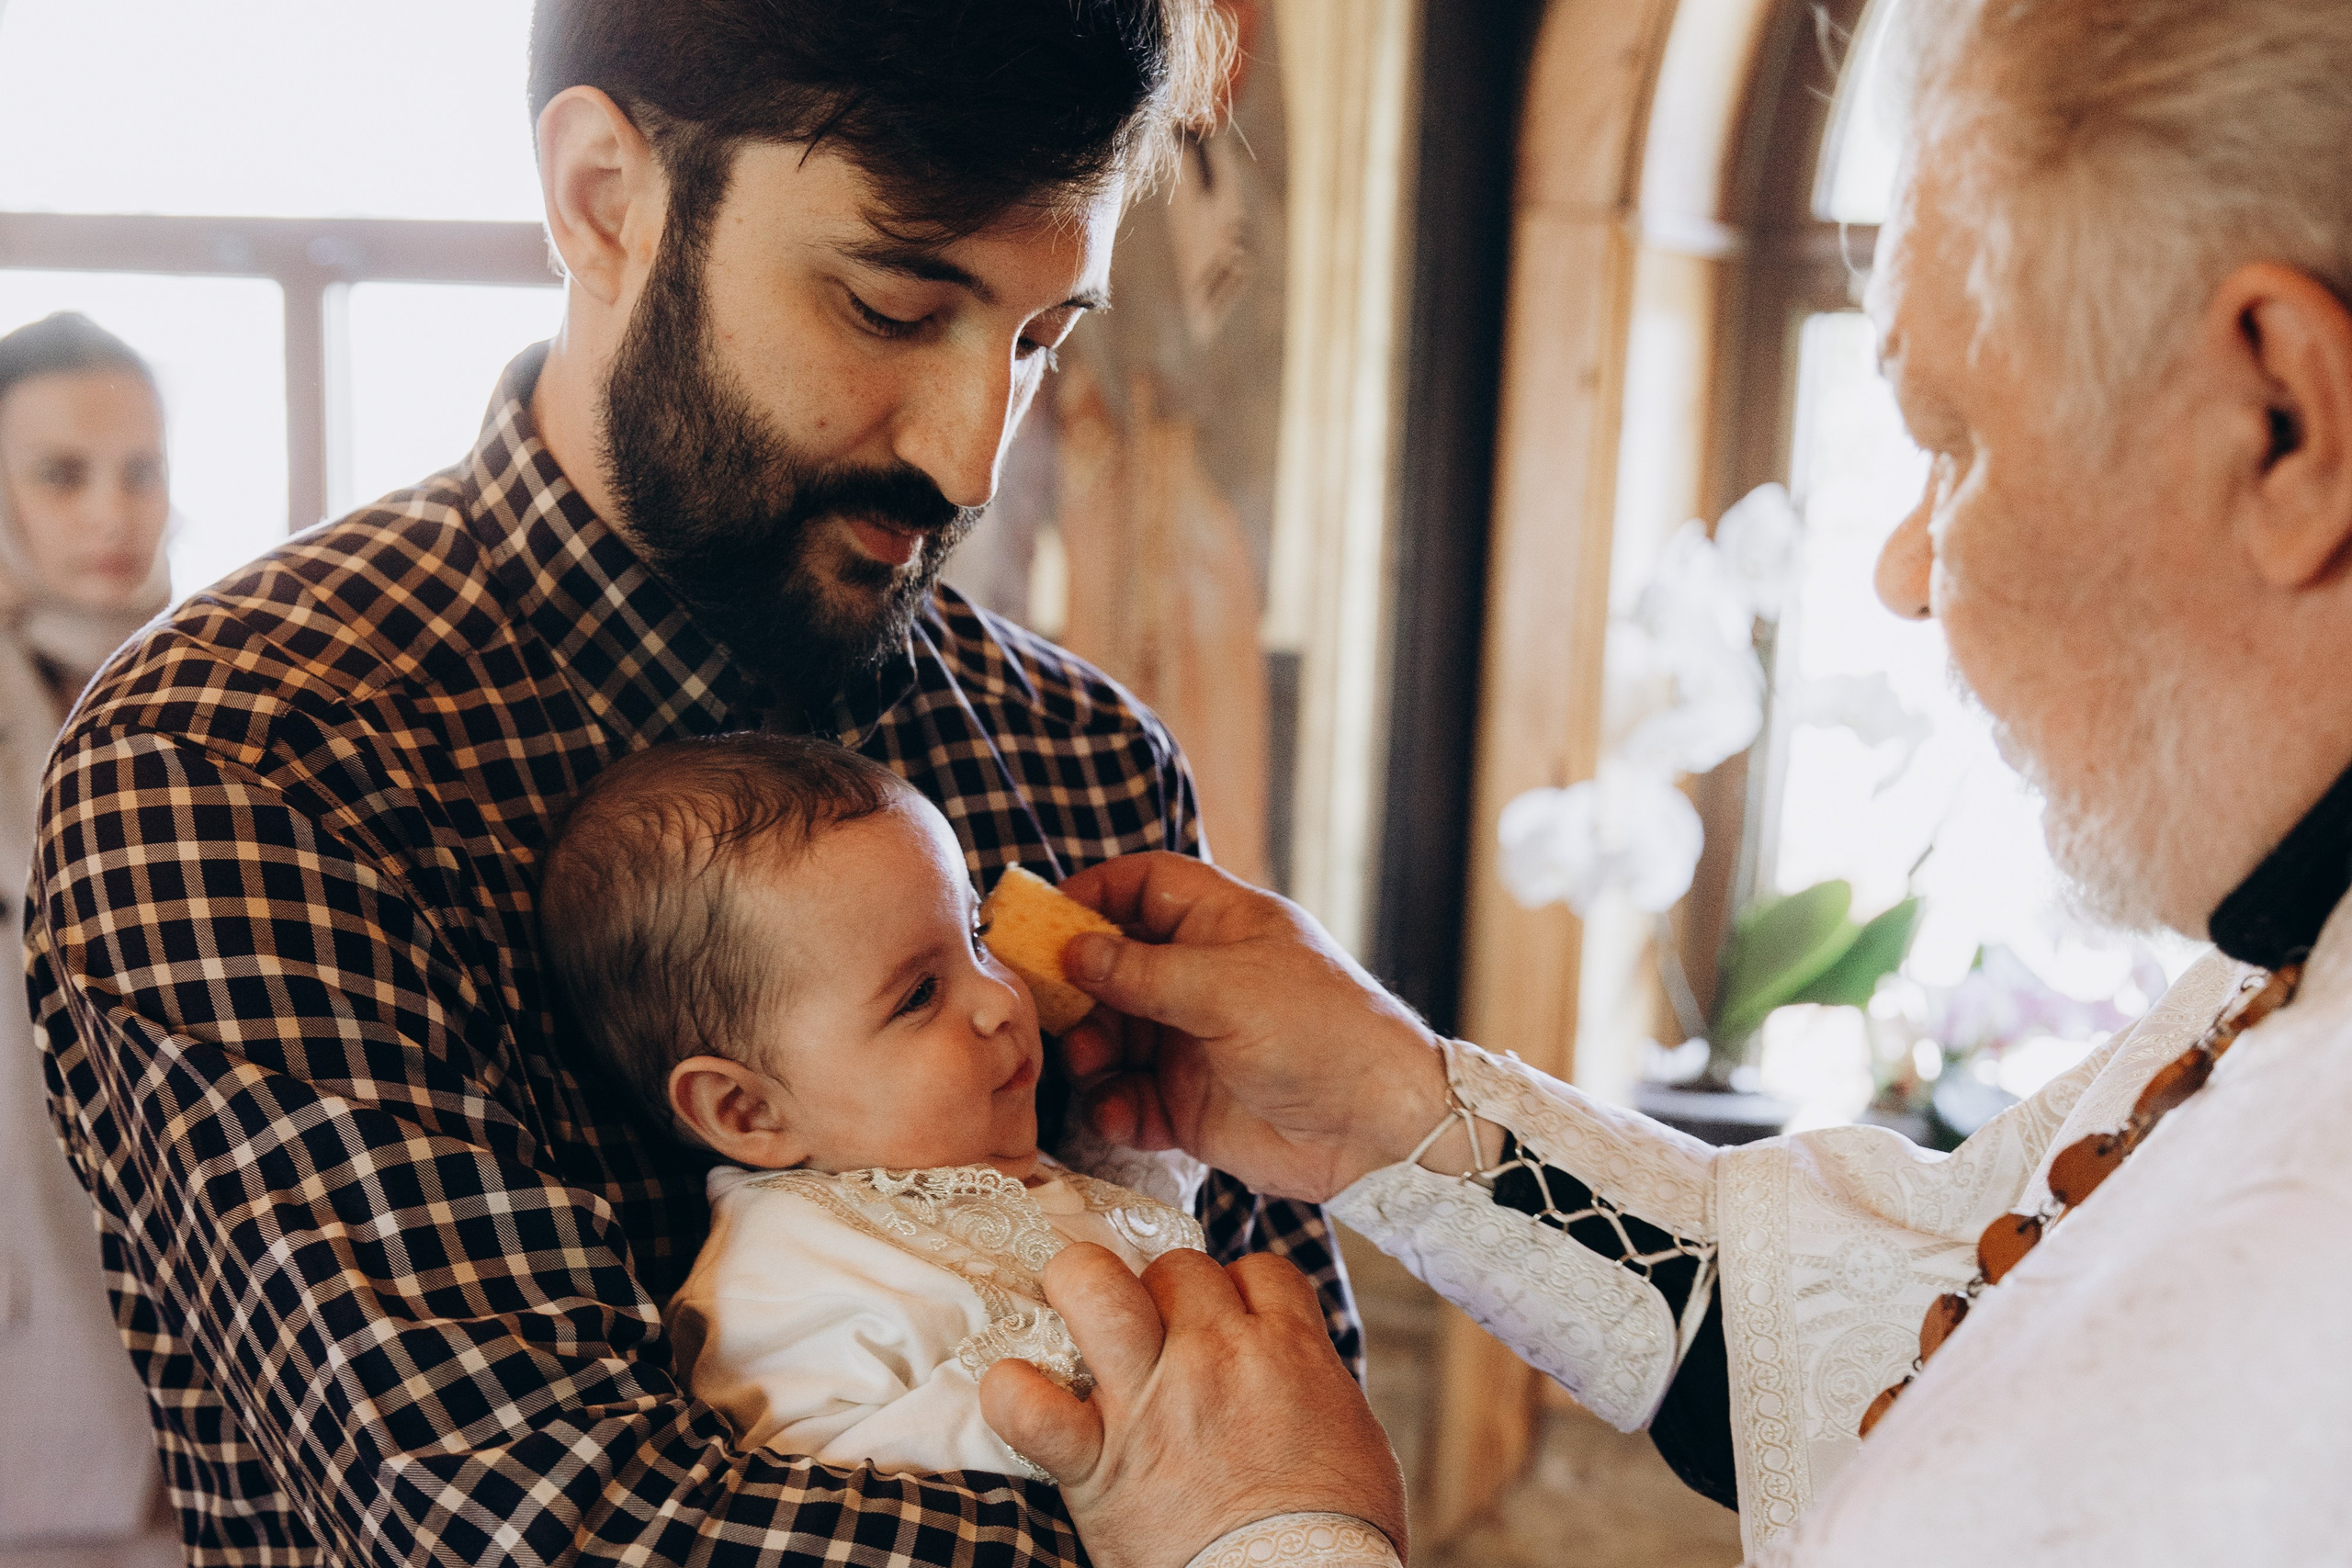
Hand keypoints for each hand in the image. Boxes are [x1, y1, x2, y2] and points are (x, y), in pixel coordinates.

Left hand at [980, 1243, 1406, 1567]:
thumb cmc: (1339, 1532)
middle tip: (1162, 1335)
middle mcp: (1216, 1357)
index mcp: (1288, 1349)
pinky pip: (1030, 1406)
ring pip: (1095, 1287)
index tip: (1232, 1323)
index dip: (1241, 1292)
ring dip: (1079, 1287)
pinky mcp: (1098, 1463)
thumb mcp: (1352, 1434)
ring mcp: (1150, 1402)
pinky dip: (1013, 1395)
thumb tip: (1290, 1368)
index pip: (1257, 1271)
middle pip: (1177, 1268)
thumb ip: (1312, 1382)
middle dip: (1167, 1292)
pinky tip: (1017, 1391)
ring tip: (1073, 1308)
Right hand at [1055, 852, 1446, 1201]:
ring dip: (1090, 1052)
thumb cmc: (1323, 1032)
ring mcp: (1191, 1043)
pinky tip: (1120, 1115)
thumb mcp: (1226, 988)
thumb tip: (1072, 952)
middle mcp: (1201, 979)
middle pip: (1111, 967)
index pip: (1144, 886)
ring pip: (1110, 1037)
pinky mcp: (1187, 1105)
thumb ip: (1141, 972)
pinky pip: (1128, 1100)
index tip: (1044, 920)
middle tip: (1051, 1010)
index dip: (1093, 894)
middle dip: (1077, 989)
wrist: (1377, 1128)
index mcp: (1221, 925)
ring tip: (1094, 1067)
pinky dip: (1115, 1107)